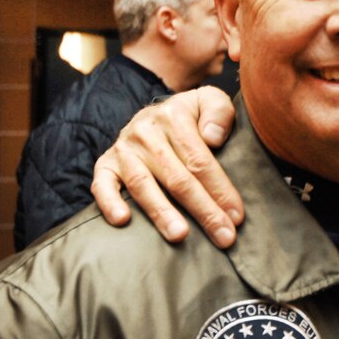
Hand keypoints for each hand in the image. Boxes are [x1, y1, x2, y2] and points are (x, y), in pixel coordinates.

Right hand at [91, 86, 241, 247]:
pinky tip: (123, 220)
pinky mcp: (106, 164)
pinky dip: (109, 203)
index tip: (236, 216)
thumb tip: (213, 137)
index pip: (200, 160)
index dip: (220, 190)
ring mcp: (123, 150)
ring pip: (143, 185)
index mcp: (174, 118)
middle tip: (223, 237)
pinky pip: (102, 185)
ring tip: (180, 235)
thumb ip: (219, 112)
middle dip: (203, 210)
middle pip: (177, 178)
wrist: (157, 111)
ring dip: (162, 213)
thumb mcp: (211, 101)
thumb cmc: (193, 115)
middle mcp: (145, 133)